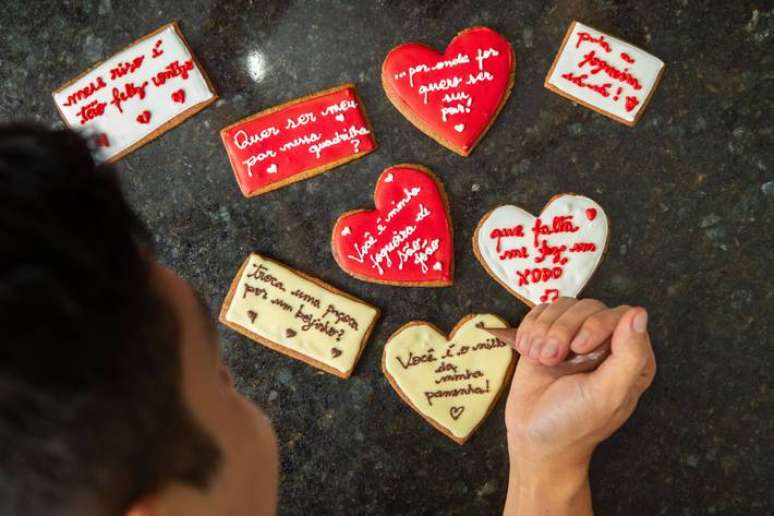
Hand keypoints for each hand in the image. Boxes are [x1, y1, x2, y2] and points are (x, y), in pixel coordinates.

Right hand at [503, 299, 655, 515]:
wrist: (534, 438)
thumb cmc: (574, 423)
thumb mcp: (607, 395)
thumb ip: (629, 356)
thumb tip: (639, 313)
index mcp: (630, 358)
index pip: (621, 315)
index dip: (595, 324)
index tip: (578, 348)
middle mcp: (604, 344)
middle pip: (587, 307)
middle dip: (563, 329)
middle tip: (552, 359)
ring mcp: (574, 338)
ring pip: (561, 305)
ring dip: (543, 331)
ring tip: (540, 359)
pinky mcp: (547, 336)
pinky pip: (539, 311)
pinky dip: (530, 329)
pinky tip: (530, 353)